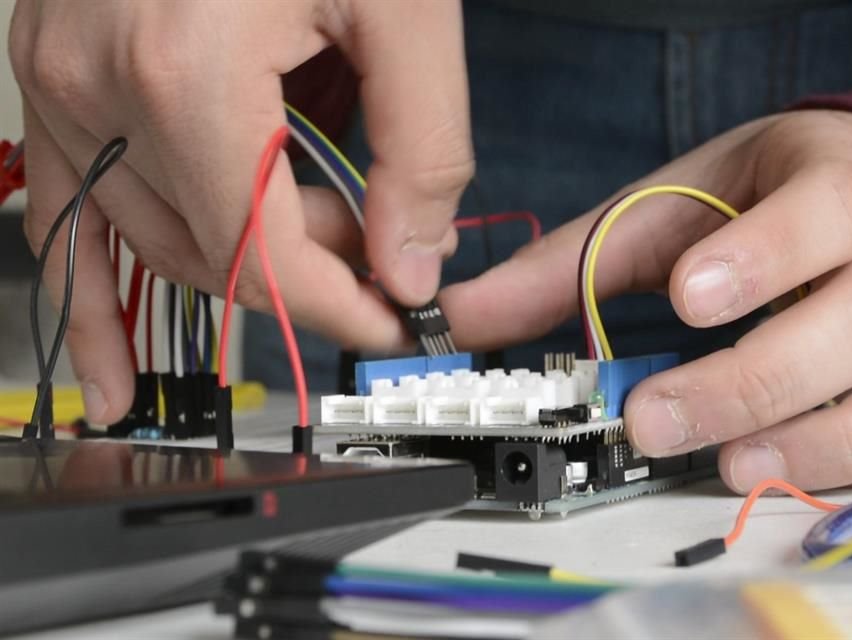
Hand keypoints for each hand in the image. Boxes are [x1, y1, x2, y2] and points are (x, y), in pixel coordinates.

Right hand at [10, 0, 473, 422]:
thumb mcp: (406, 7)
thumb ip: (421, 149)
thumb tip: (410, 264)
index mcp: (186, 70)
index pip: (264, 254)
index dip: (339, 305)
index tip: (392, 320)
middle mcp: (95, 83)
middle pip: (212, 250)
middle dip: (306, 269)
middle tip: (376, 241)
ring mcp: (52, 81)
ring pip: (150, 239)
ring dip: (235, 260)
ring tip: (305, 242)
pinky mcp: (44, 76)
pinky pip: (61, 216)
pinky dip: (89, 294)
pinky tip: (108, 376)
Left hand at [441, 111, 851, 491]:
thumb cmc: (763, 199)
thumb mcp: (668, 209)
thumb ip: (573, 264)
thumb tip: (464, 317)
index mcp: (836, 187)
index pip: (822, 211)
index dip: (762, 256)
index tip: (686, 296)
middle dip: (754, 378)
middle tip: (658, 419)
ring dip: (816, 441)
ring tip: (730, 464)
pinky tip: (788, 479)